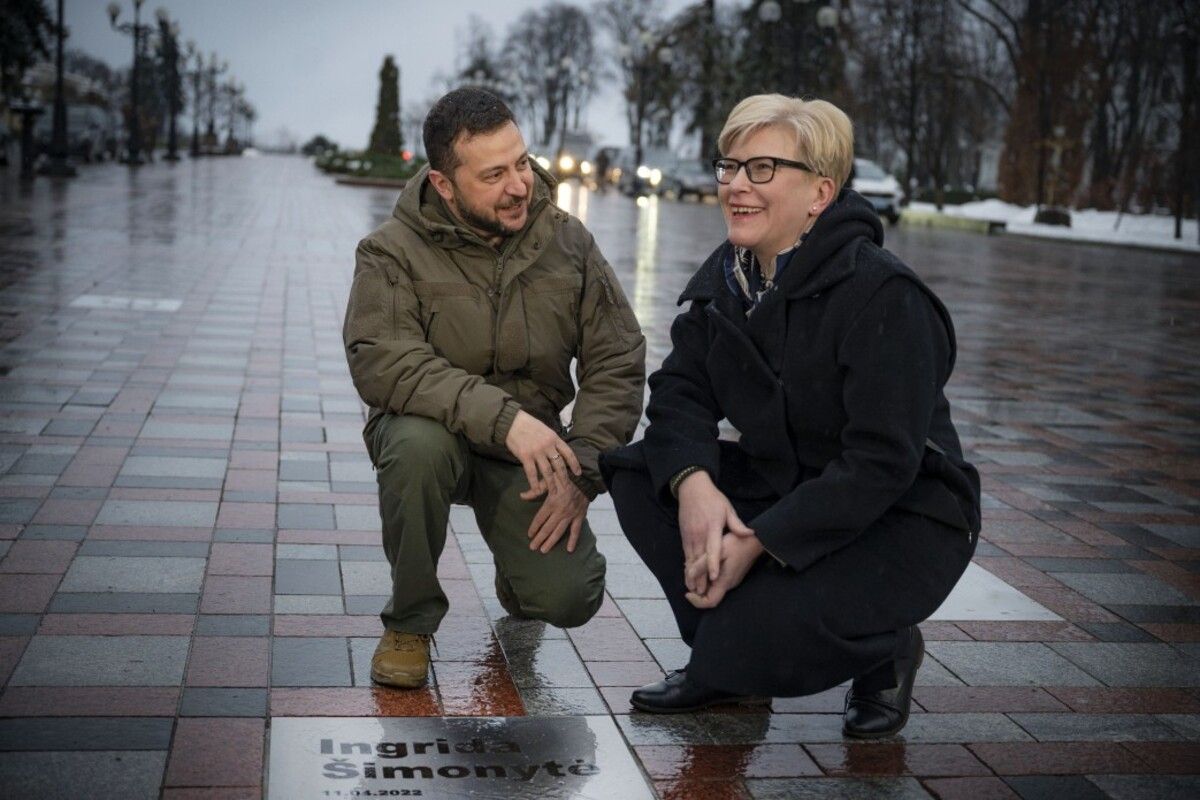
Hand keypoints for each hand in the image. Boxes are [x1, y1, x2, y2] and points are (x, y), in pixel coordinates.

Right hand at [504, 410, 581, 498]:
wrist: (512, 422)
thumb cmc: (528, 424)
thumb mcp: (545, 430)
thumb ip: (552, 441)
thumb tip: (558, 451)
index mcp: (554, 438)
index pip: (568, 453)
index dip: (574, 464)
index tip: (578, 473)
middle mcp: (548, 446)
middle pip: (559, 465)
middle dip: (564, 477)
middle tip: (568, 487)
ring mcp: (537, 452)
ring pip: (547, 471)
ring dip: (551, 484)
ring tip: (554, 493)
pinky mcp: (526, 456)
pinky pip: (532, 473)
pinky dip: (534, 483)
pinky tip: (536, 490)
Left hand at [527, 471, 588, 553]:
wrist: (585, 478)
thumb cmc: (564, 477)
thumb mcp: (549, 480)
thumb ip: (536, 490)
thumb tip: (522, 496)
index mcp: (551, 502)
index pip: (540, 518)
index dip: (533, 527)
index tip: (529, 535)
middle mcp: (560, 511)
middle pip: (547, 528)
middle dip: (539, 539)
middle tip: (532, 548)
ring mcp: (570, 515)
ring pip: (559, 532)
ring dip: (551, 542)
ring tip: (544, 550)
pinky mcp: (580, 517)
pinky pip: (576, 530)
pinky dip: (573, 540)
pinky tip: (569, 550)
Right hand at [677, 471, 752, 593]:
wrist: (692, 489)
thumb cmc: (713, 499)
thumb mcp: (727, 508)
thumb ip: (737, 524)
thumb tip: (750, 533)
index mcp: (712, 527)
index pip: (713, 548)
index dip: (713, 563)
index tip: (714, 576)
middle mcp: (700, 534)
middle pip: (700, 559)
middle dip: (701, 577)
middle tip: (703, 593)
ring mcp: (690, 536)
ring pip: (691, 559)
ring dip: (692, 575)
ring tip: (694, 590)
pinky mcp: (685, 537)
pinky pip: (686, 555)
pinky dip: (687, 566)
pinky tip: (688, 576)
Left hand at [685, 532, 763, 608]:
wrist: (757, 539)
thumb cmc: (738, 543)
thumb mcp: (718, 551)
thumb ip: (703, 564)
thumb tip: (690, 576)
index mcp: (725, 581)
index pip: (710, 602)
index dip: (696, 601)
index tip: (687, 592)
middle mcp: (729, 584)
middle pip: (710, 596)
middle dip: (697, 590)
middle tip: (689, 577)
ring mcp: (732, 580)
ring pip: (713, 588)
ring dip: (702, 582)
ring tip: (694, 569)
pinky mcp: (733, 574)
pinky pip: (718, 581)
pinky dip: (708, 577)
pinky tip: (704, 565)